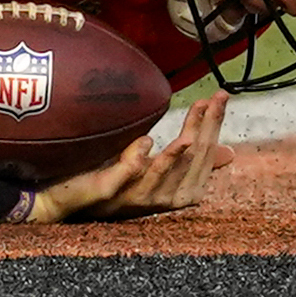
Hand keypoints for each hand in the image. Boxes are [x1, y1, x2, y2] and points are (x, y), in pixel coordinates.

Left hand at [30, 93, 233, 221]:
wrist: (66, 196)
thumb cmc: (116, 180)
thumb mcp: (159, 169)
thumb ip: (189, 160)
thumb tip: (229, 153)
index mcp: (176, 191)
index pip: (204, 157)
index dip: (214, 128)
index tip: (220, 98)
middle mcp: (160, 198)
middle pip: (190, 163)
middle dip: (205, 130)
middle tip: (213, 99)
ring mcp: (135, 197)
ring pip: (164, 173)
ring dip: (178, 152)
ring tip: (192, 133)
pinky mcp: (109, 193)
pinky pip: (127, 177)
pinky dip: (138, 160)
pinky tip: (146, 141)